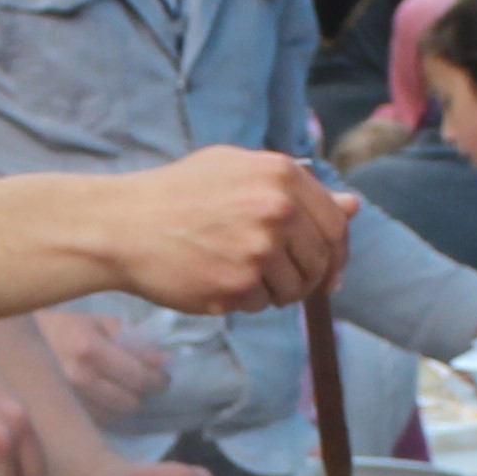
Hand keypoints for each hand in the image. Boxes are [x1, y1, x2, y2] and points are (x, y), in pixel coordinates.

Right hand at [41, 307, 173, 418]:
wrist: (13, 346)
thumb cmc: (61, 330)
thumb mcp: (96, 324)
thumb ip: (133, 341)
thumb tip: (164, 361)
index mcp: (87, 348)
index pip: (139, 376)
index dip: (158, 380)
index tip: (162, 378)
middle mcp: (77, 378)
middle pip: (130, 402)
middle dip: (141, 393)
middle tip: (141, 383)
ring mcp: (66, 401)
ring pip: (115, 416)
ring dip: (124, 404)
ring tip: (119, 390)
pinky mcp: (60, 416)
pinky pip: (97, 422)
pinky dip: (105, 413)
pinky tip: (99, 399)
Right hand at [100, 149, 349, 314]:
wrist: (124, 224)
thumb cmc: (179, 194)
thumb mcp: (238, 171)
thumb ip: (298, 189)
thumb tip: (353, 207)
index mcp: (281, 175)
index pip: (335, 225)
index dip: (336, 254)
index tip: (330, 273)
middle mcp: (277, 209)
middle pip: (320, 262)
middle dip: (306, 278)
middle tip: (277, 281)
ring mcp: (259, 249)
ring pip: (293, 289)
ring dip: (273, 292)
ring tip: (236, 273)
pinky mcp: (238, 284)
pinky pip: (260, 304)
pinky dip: (243, 300)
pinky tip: (214, 279)